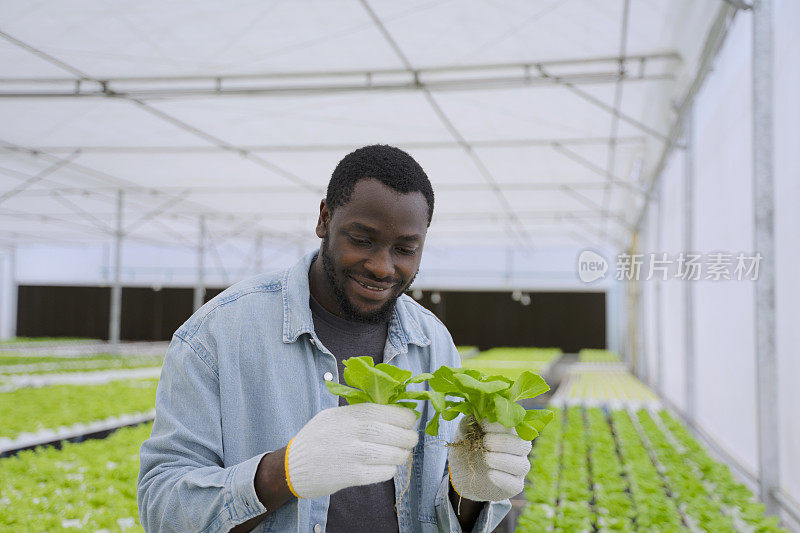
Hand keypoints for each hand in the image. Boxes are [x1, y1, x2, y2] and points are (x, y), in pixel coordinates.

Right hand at [284, 403, 417, 498]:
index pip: (387, 411)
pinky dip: (390, 470)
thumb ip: (359, 411)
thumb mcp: (333, 415)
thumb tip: (392, 410)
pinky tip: (386, 466)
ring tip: (401, 454)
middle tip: (411, 439)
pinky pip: (383, 472)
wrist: (291, 466)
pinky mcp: (352, 476)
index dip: (405, 417)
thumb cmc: (316, 438)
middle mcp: (352, 432)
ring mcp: (352, 455)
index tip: (410, 420)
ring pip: (392, 454)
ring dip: (402, 455)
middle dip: (408, 437)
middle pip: (394, 433)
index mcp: (349, 414)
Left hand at [448, 417, 531, 501]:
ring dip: (503, 460)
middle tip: (485, 442)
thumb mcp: (466, 431)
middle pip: (523, 445)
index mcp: (511, 432)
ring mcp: (518, 469)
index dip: (501, 424)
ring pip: (522, 465)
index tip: (483, 424)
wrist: (463, 471)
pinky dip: (503, 479)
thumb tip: (477, 412)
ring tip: (486, 458)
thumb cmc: (469, 445)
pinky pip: (515, 485)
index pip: (515, 425)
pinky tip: (490, 474)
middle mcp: (519, 450)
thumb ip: (471, 421)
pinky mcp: (513, 486)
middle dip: (504, 442)